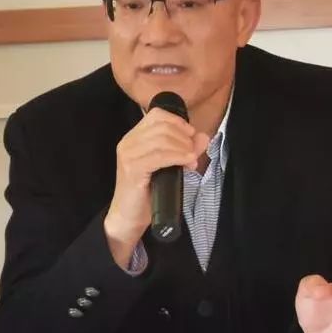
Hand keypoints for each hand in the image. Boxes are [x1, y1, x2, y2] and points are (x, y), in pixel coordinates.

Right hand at [104, 107, 208, 267]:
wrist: (129, 217)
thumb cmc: (149, 192)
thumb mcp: (169, 166)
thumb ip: (184, 149)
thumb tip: (203, 136)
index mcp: (134, 137)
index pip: (157, 115)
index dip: (178, 121)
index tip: (191, 135)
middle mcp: (128, 142)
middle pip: (162, 126)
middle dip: (184, 137)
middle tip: (193, 153)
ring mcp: (128, 155)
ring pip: (162, 139)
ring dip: (183, 148)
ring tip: (192, 160)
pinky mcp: (133, 169)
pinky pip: (159, 155)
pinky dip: (177, 156)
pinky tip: (187, 162)